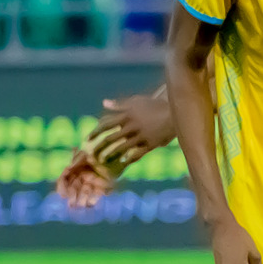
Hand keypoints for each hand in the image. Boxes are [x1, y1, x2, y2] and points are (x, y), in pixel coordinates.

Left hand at [55, 93, 173, 204]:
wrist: (175, 111)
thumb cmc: (154, 106)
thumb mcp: (136, 101)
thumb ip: (119, 104)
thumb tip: (104, 103)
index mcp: (126, 115)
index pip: (106, 124)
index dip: (95, 132)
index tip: (87, 140)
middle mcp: (131, 126)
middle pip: (111, 138)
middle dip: (100, 147)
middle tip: (92, 154)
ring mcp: (141, 135)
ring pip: (122, 147)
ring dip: (111, 155)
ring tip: (104, 161)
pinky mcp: (151, 143)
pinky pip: (138, 153)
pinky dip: (130, 158)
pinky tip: (123, 162)